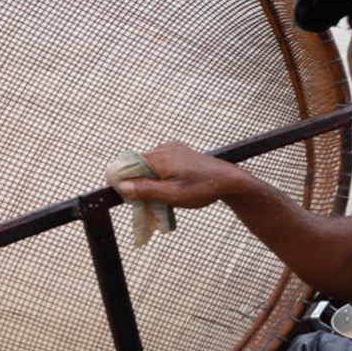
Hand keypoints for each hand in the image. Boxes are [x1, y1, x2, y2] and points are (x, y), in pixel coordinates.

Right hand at [114, 142, 247, 209]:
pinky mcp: (180, 152)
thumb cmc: (202, 189)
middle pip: (138, 164)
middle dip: (137, 183)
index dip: (122, 180)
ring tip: (159, 197)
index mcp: (160, 157)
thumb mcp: (172, 194)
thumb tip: (122, 186)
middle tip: (143, 202)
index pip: (129, 164)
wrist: (229, 180)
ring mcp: (173, 148)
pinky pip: (161, 162)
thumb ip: (147, 190)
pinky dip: (159, 175)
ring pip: (150, 164)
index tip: (122, 195)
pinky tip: (167, 188)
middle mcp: (164, 148)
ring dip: (149, 180)